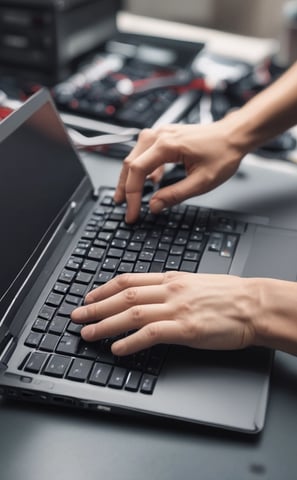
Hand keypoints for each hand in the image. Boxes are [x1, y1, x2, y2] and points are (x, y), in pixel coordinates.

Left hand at [71, 272, 257, 355]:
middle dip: (96, 307)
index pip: (130, 280)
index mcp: (172, 279)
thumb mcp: (195, 283)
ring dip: (105, 324)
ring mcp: (177, 308)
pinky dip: (130, 341)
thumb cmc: (229, 295)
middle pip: (124, 295)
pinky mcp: (186, 328)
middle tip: (77, 316)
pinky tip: (117, 348)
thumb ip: (172, 289)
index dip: (104, 289)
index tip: (89, 297)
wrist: (254, 304)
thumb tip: (152, 298)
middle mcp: (170, 290)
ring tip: (88, 334)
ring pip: (131, 313)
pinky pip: (150, 334)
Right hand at [114, 120, 243, 222]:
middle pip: (130, 163)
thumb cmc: (223, 153)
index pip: (138, 172)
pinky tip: (149, 182)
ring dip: (130, 178)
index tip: (132, 212)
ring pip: (134, 157)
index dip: (132, 195)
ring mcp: (161, 133)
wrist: (235, 135)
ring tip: (128, 197)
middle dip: (124, 188)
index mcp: (167, 145)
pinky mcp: (165, 136)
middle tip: (122, 207)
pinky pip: (145, 153)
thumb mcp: (201, 182)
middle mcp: (160, 135)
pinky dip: (141, 169)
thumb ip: (175, 195)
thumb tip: (154, 206)